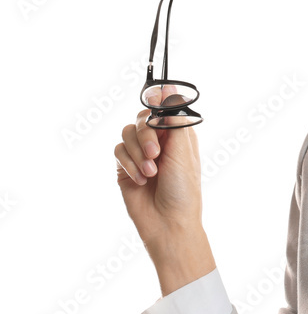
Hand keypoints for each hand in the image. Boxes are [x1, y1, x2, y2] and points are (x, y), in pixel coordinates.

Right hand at [114, 109, 210, 295]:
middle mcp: (159, 141)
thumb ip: (174, 120)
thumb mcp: (183, 151)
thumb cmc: (183, 190)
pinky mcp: (125, 167)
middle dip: (145, 133)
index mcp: (177, 135)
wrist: (168, 222)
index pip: (162, 108)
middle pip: (141, 117)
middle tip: (155, 153)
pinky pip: (118, 152)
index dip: (157, 100)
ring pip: (127, 133)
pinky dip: (129, 164)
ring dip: (138, 152)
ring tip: (151, 172)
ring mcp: (140, 154)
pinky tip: (141, 180)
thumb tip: (169, 91)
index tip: (153, 95)